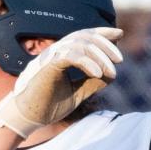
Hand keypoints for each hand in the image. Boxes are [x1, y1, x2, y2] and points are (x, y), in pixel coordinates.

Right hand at [0, 26, 123, 137]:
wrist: (30, 116)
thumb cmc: (51, 104)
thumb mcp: (79, 92)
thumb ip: (94, 82)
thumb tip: (112, 74)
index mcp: (64, 55)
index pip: (85, 36)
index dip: (102, 33)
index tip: (119, 34)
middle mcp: (57, 51)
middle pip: (85, 37)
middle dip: (106, 46)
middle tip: (119, 60)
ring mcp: (51, 57)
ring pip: (79, 44)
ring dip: (100, 57)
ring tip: (111, 73)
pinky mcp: (47, 66)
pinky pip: (69, 56)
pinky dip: (86, 62)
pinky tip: (97, 73)